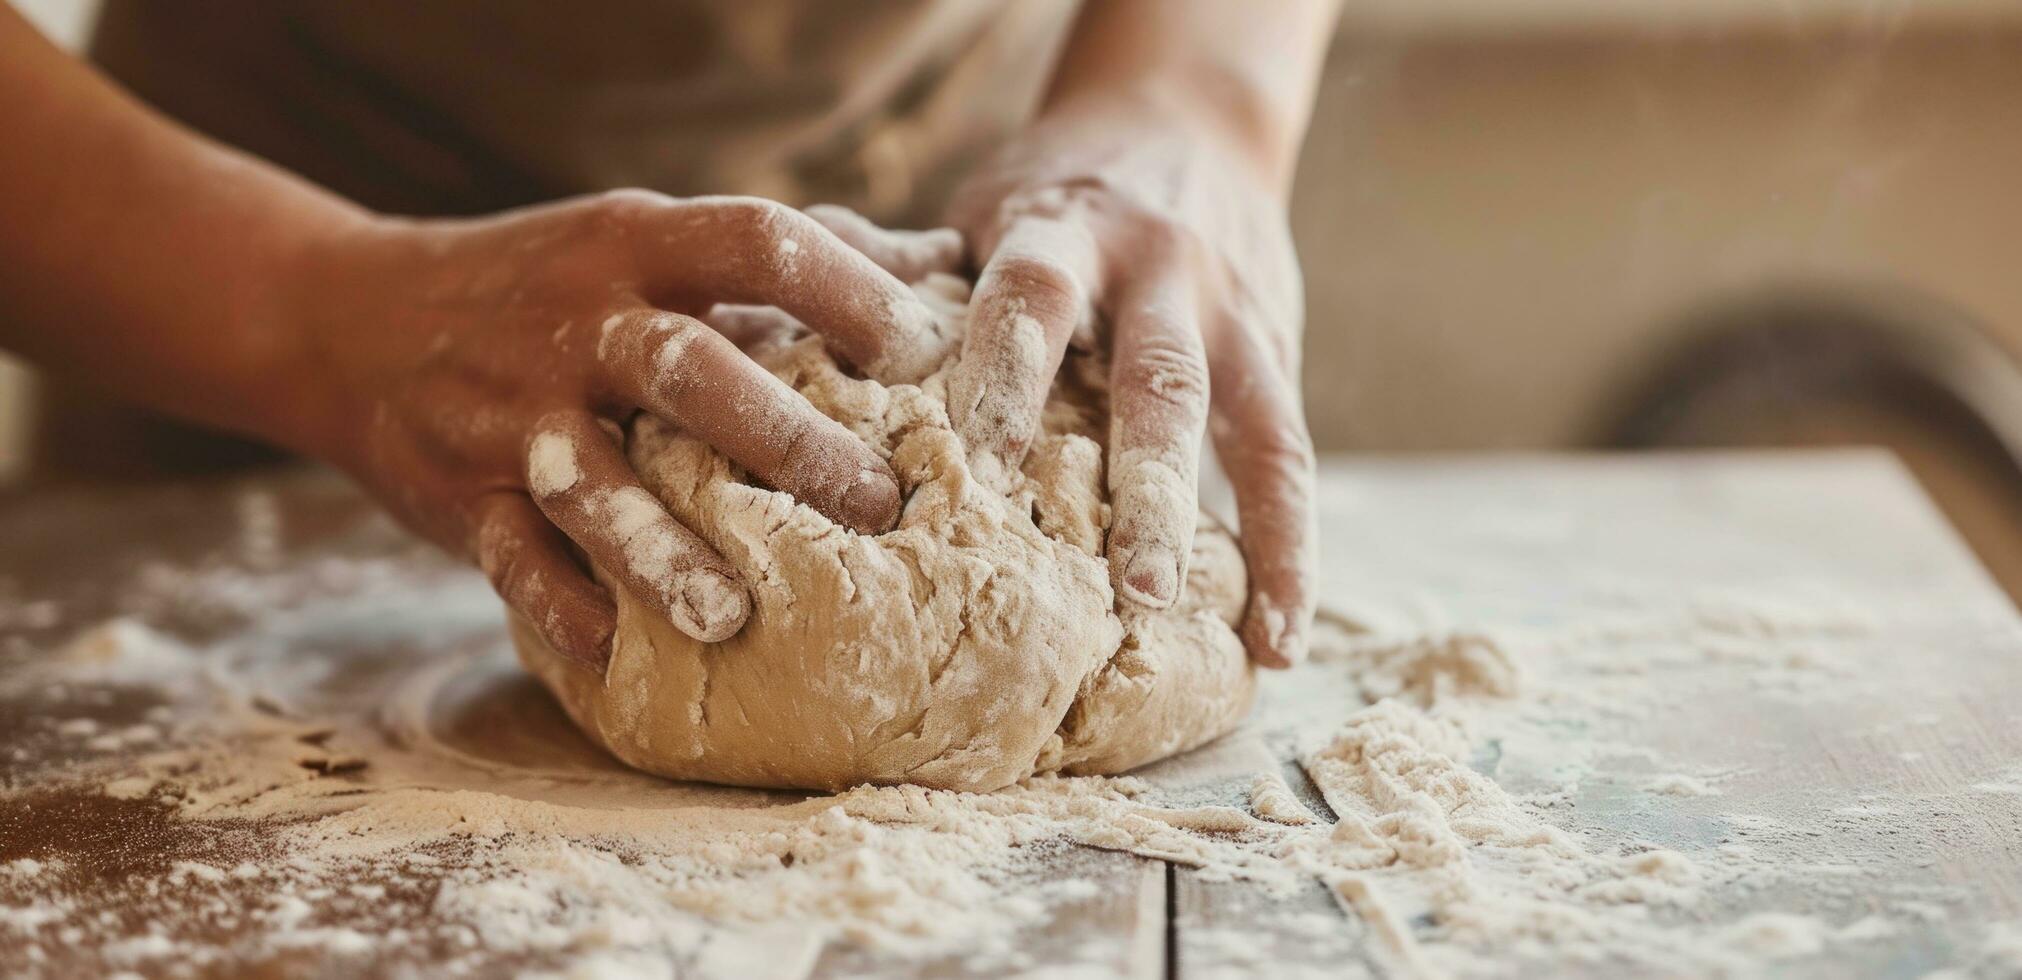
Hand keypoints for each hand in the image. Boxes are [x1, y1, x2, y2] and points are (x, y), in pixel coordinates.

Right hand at [278, 192, 946, 668]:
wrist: (349, 320)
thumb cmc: (546, 284)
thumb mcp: (645, 240)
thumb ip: (784, 253)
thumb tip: (943, 254)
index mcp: (637, 246)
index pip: (759, 242)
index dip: (848, 291)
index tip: (923, 353)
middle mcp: (578, 321)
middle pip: (692, 369)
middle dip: (788, 440)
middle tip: (877, 505)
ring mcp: (513, 410)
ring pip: (593, 482)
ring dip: (664, 550)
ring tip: (733, 616)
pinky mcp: (457, 491)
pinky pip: (509, 556)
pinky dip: (559, 602)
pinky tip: (611, 649)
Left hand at [946, 98, 1316, 667]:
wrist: (1188, 114)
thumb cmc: (1055, 192)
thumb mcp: (986, 204)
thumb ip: (911, 261)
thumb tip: (794, 297)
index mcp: (1064, 232)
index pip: (1034, 300)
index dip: (1006, 379)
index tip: (972, 470)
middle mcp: (1159, 272)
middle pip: (1157, 380)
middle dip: (1141, 482)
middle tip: (1121, 587)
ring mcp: (1228, 315)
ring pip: (1237, 428)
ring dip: (1221, 530)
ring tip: (1194, 627)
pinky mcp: (1275, 353)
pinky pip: (1289, 459)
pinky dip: (1291, 553)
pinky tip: (1278, 642)